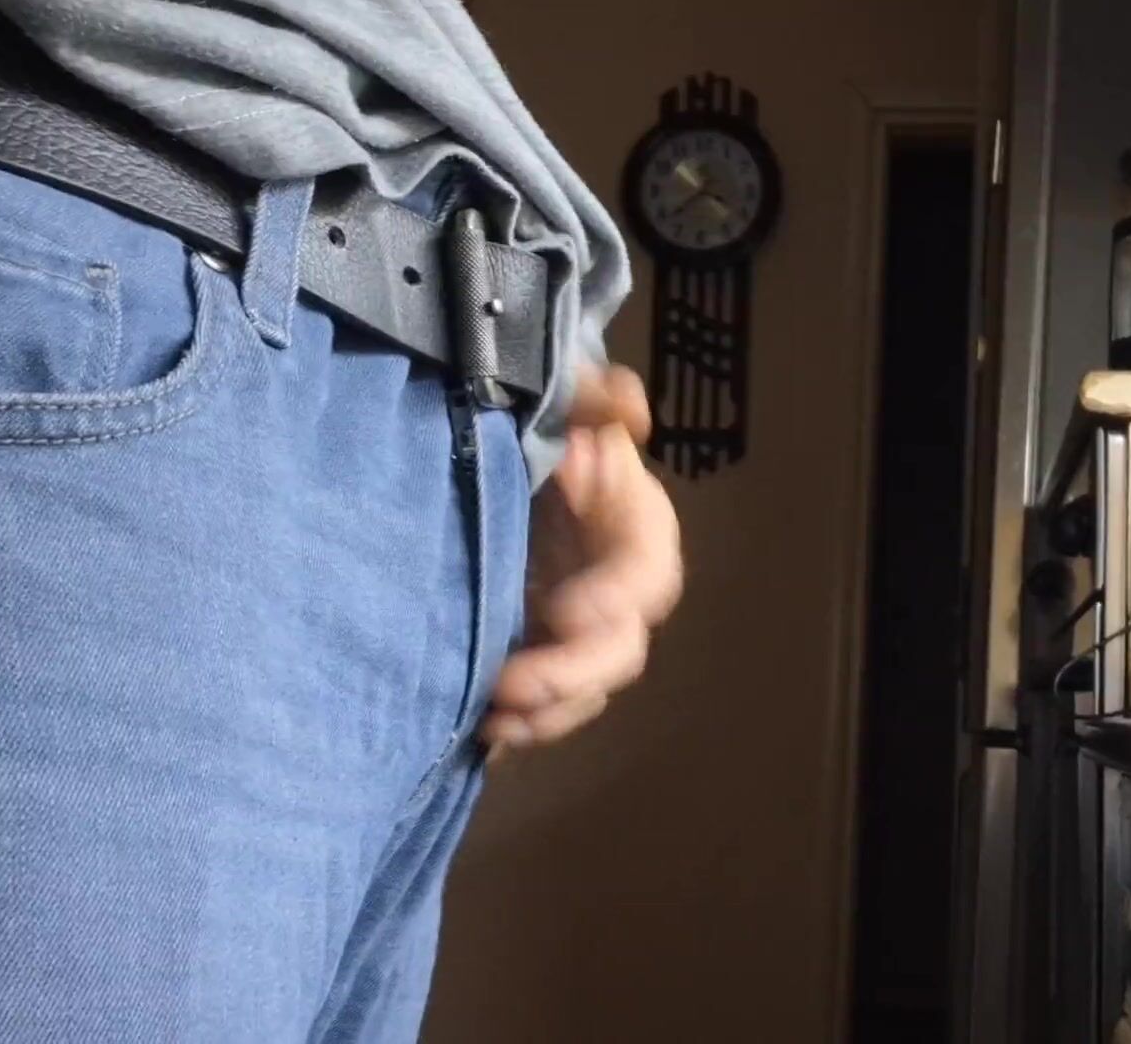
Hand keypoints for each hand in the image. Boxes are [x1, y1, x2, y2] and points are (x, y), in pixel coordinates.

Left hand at [481, 366, 681, 747]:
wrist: (493, 462)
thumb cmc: (532, 430)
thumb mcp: (557, 403)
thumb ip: (590, 396)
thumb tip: (623, 401)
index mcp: (634, 528)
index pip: (648, 570)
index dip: (617, 596)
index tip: (567, 611)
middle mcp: (617, 588)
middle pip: (621, 649)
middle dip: (572, 674)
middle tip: (514, 684)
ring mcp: (580, 631)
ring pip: (586, 691)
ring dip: (546, 713)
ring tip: (493, 719)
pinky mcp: (543, 655)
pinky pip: (548, 709)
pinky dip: (521, 728)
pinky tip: (482, 734)